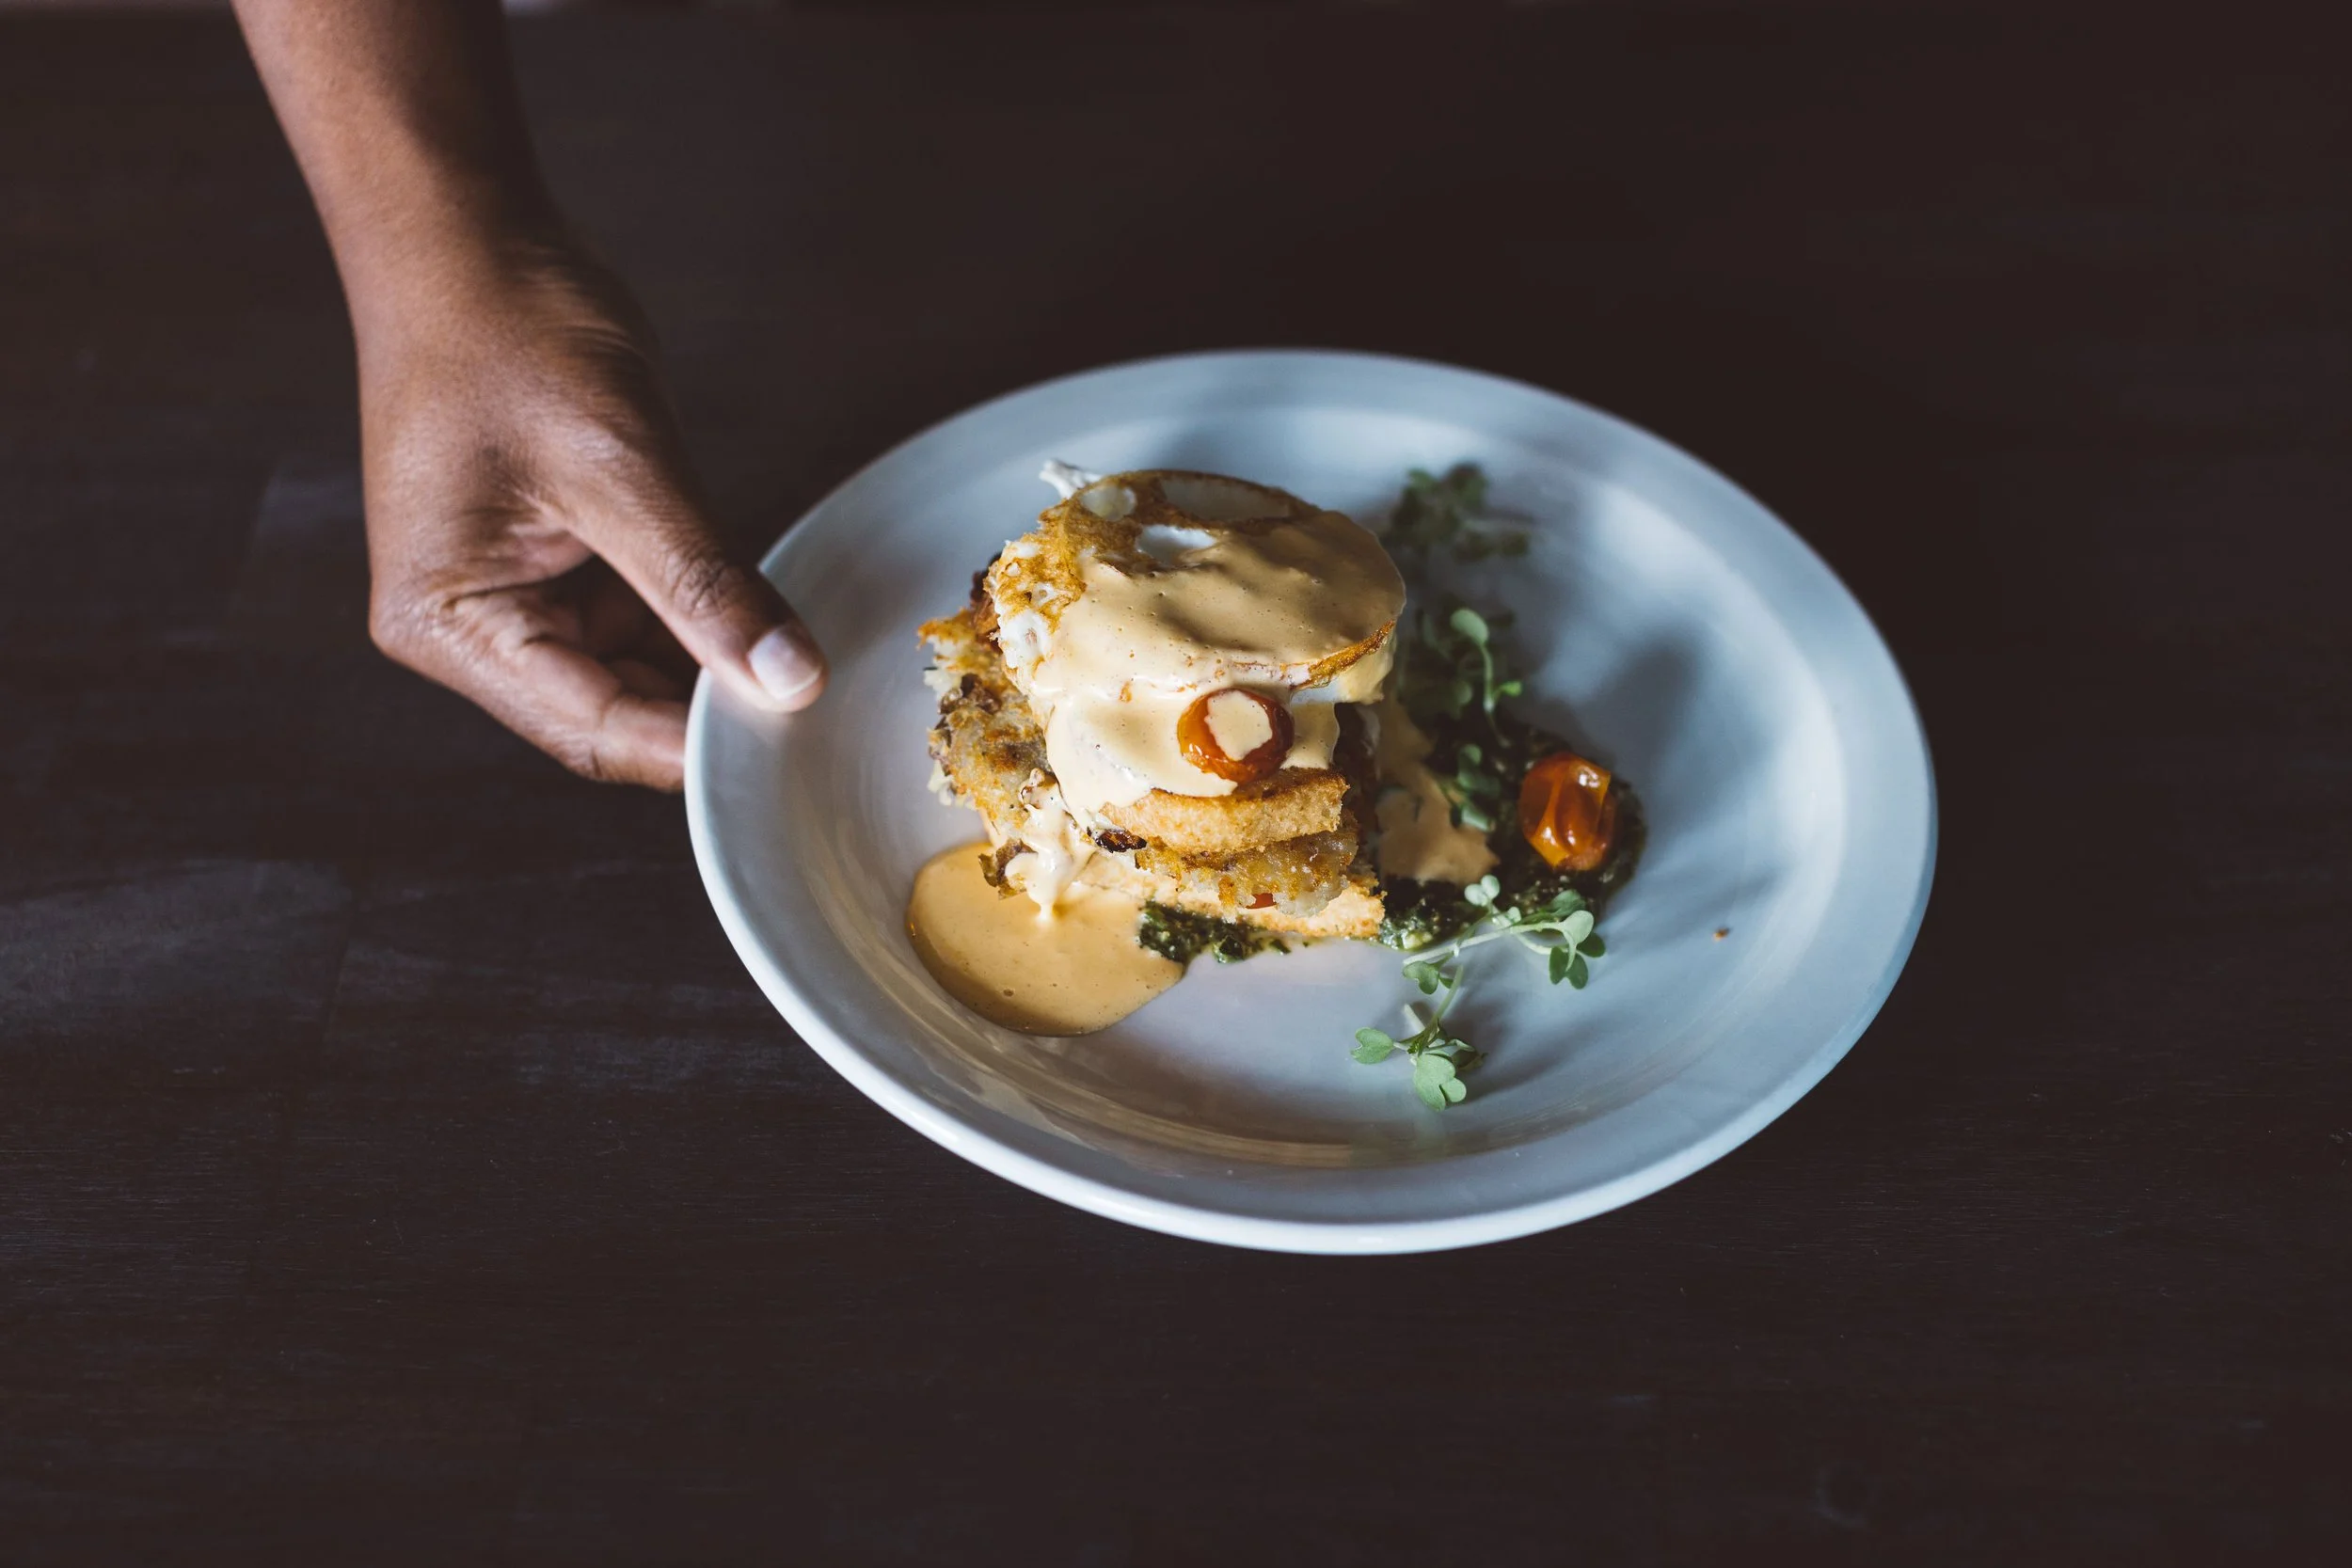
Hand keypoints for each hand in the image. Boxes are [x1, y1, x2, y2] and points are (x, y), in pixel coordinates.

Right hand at [354, 234, 823, 789]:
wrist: (467, 236)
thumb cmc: (509, 328)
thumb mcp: (620, 464)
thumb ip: (704, 583)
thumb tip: (786, 681)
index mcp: (447, 622)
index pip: (589, 727)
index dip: (693, 747)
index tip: (789, 751)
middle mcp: (467, 628)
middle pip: (609, 714)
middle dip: (709, 714)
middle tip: (816, 719)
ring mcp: (507, 598)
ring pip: (632, 673)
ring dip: (713, 669)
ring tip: (804, 672)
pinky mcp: (550, 565)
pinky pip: (637, 620)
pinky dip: (700, 621)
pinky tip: (768, 623)